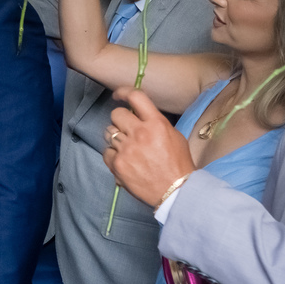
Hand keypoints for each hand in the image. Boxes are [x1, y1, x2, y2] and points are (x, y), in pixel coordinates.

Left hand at [104, 87, 196, 208]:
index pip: (135, 97)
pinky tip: (125, 160)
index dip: (123, 92)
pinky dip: (113, 154)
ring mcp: (126, 149)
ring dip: (116, 138)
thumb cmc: (178, 164)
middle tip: (127, 130)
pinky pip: (106, 151)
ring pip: (109, 132)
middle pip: (116, 114)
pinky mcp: (117, 163)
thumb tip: (138, 113)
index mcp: (156, 123)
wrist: (176, 191)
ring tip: (128, 148)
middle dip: (120, 120)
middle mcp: (139, 133)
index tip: (118, 96)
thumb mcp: (174, 136)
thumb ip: (155, 122)